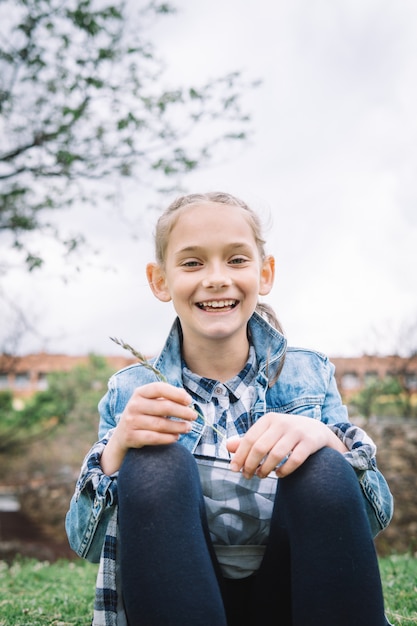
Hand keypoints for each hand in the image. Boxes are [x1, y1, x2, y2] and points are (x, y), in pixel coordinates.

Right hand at [101, 382, 195, 473]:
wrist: (123, 433)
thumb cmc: (145, 413)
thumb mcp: (152, 401)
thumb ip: (168, 397)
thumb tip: (185, 396)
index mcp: (140, 392)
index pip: (159, 388)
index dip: (176, 393)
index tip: (189, 400)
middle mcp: (134, 405)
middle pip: (163, 407)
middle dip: (182, 412)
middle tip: (194, 416)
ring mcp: (131, 421)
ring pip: (160, 424)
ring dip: (178, 426)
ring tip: (188, 427)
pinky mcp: (131, 436)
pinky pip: (154, 438)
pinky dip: (167, 438)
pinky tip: (176, 437)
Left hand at [227, 412, 344, 478]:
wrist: (317, 430)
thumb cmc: (286, 434)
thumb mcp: (268, 432)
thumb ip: (249, 440)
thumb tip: (228, 446)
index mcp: (268, 419)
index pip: (249, 439)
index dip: (239, 455)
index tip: (234, 469)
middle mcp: (282, 423)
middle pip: (260, 447)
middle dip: (251, 465)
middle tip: (247, 476)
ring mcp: (297, 432)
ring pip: (276, 454)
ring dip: (266, 469)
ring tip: (262, 475)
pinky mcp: (309, 442)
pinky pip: (295, 460)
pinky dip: (284, 471)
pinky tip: (279, 474)